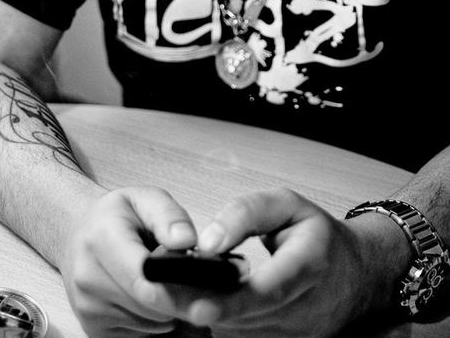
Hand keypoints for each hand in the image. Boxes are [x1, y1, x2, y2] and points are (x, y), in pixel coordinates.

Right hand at [59, 185, 197, 336]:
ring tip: (166, 281)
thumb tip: (186, 241)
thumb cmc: (119, 215)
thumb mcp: (146, 198)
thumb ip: (169, 215)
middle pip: (153, 306)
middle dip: (180, 298)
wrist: (80, 233)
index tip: (208, 292)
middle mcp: (89, 277)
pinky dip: (154, 320)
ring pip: (152, 324)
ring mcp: (88, 308)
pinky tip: (151, 296)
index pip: (145, 280)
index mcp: (101, 238)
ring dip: (168, 310)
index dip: (180, 291)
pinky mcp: (93, 329)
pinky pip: (141, 335)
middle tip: (195, 281)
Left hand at [162, 188, 407, 337]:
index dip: (234, 299)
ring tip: (186, 296)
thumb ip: (246, 214)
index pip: (271, 287)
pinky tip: (214, 306)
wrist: (356, 273)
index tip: (198, 305)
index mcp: (311, 262)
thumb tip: (208, 242)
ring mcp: (303, 333)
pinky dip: (229, 324)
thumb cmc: (315, 234)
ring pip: (246, 333)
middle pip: (251, 317)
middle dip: (210, 308)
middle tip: (171, 297)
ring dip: (217, 318)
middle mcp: (310, 306)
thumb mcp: (285, 204)